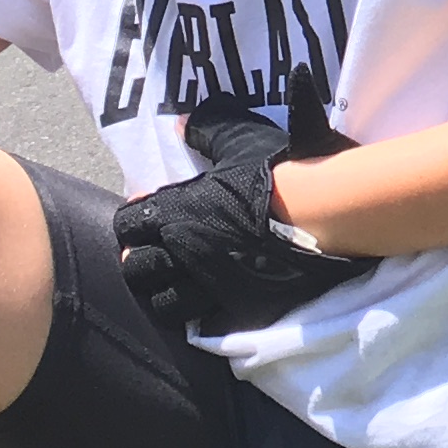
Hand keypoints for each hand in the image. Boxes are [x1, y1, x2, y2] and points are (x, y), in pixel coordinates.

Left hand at [113, 96, 367, 337]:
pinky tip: (204, 304)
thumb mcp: (241, 137)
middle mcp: (181, 251)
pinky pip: (199, 323)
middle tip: (155, 252)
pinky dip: (196, 315)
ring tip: (174, 282)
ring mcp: (205, 284)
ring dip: (163, 291)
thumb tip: (183, 124)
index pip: (127, 224)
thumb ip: (209, 129)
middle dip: (140, 259)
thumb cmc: (278, 175)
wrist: (319, 218)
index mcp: (175, 211)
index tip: (145, 217)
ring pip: (161, 301)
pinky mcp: (232, 307)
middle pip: (135, 267)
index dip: (132, 221)